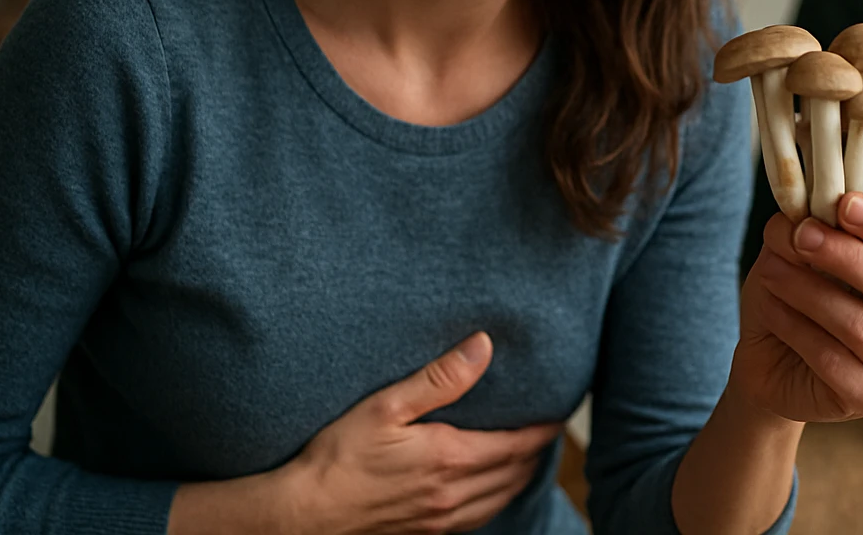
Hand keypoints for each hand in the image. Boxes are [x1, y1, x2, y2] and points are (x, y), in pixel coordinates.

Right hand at [279, 332, 560, 534]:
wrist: (303, 515)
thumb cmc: (338, 457)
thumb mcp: (387, 406)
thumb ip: (440, 378)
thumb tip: (483, 346)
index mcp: (451, 458)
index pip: (518, 445)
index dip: (543, 429)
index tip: (559, 412)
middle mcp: (454, 494)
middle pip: (516, 473)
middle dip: (536, 451)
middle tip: (547, 428)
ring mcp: (441, 519)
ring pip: (501, 499)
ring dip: (520, 477)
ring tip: (527, 454)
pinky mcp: (427, 533)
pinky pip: (479, 518)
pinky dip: (496, 500)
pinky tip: (491, 488)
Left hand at [732, 193, 862, 422]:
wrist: (771, 355)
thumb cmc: (800, 291)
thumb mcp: (799, 249)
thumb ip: (807, 227)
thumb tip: (802, 217)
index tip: (845, 204)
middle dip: (850, 257)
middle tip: (803, 236)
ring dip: (812, 293)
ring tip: (771, 271)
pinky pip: (836, 362)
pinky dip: (798, 330)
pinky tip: (773, 310)